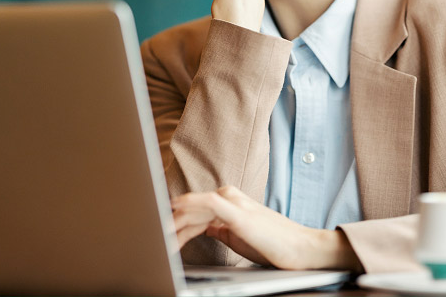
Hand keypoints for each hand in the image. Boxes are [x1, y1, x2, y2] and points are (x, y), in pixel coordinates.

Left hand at [171, 186, 361, 271]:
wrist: (301, 248)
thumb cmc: (272, 244)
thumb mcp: (237, 236)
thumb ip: (218, 228)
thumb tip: (199, 227)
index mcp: (228, 201)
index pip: (191, 209)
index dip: (171, 222)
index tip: (153, 233)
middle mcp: (229, 196)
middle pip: (188, 206)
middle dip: (165, 221)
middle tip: (144, 233)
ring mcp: (234, 202)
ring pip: (192, 205)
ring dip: (170, 221)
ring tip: (153, 234)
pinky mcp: (238, 213)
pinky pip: (205, 206)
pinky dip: (187, 212)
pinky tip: (173, 221)